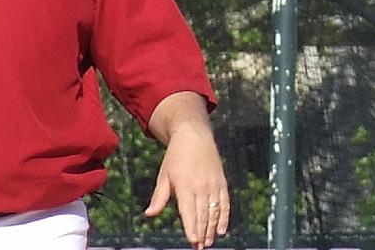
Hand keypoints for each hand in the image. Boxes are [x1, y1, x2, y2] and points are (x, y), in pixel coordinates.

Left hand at [144, 108, 228, 249]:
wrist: (194, 135)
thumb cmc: (176, 156)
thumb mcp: (164, 175)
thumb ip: (159, 197)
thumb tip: (149, 214)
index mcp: (185, 185)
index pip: (189, 211)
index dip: (191, 227)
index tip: (193, 240)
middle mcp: (201, 185)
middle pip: (203, 215)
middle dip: (202, 233)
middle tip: (200, 247)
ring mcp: (213, 184)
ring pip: (214, 211)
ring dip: (212, 229)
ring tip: (209, 242)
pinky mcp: (221, 182)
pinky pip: (225, 203)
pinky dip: (224, 217)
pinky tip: (222, 229)